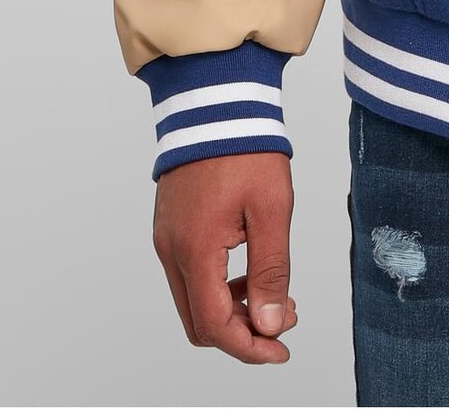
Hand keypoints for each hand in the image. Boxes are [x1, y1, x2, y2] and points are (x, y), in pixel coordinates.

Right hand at [152, 152, 298, 362]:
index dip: (249, 347)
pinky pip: (189, 274)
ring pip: (193, 300)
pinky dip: (218, 286)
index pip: (215, 325)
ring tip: (274, 292)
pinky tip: (250, 270)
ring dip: (231, 309)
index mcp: (195, 250)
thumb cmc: (246, 148)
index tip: (280, 350)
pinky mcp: (170, 226)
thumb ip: (270, 270)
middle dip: (242, 331)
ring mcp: (167, 238)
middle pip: (199, 321)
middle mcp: (171, 250)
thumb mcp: (271, 210)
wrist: (216, 99)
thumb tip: (268, 324)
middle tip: (282, 316)